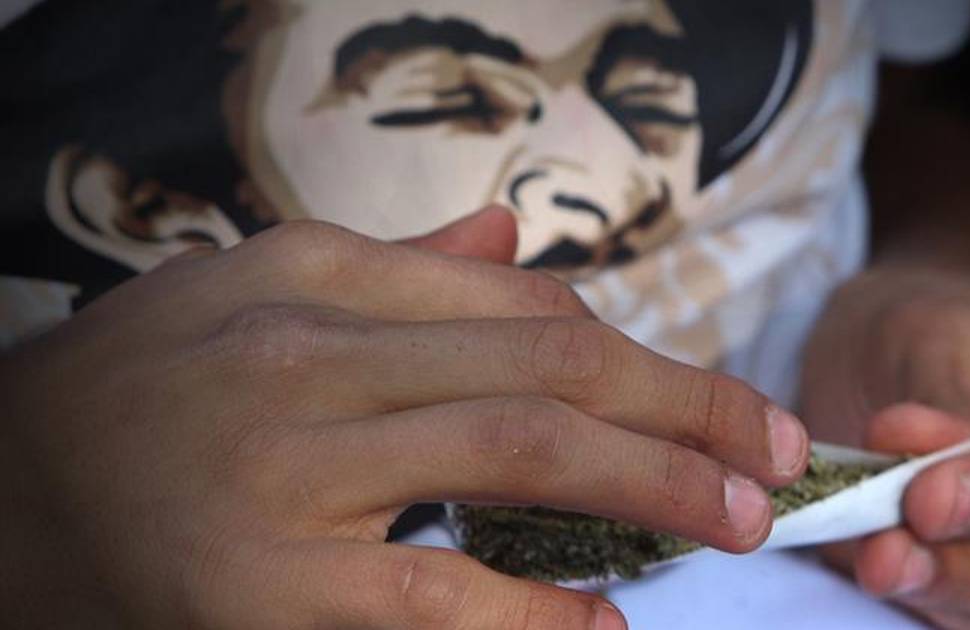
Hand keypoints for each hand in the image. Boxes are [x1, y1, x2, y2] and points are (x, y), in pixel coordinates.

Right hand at [0, 209, 808, 628]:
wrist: (3, 493)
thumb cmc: (150, 386)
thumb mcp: (257, 287)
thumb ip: (401, 271)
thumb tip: (518, 243)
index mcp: (318, 279)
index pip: (524, 308)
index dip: (646, 359)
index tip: (723, 403)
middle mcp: (310, 356)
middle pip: (547, 367)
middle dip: (686, 409)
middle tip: (779, 455)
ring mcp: (288, 475)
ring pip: (513, 457)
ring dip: (648, 485)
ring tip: (734, 519)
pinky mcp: (264, 593)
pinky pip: (433, 598)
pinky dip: (534, 614)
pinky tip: (603, 624)